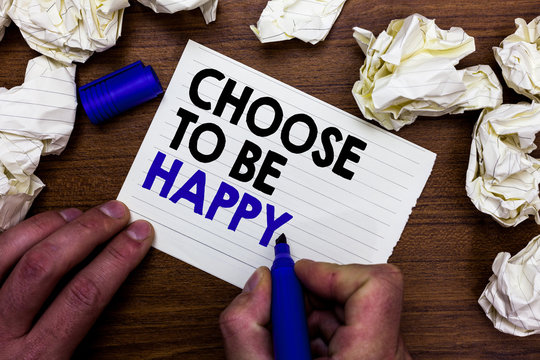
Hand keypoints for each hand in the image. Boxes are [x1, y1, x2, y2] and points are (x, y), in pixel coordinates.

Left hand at [0, 200, 153, 358]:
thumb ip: (80, 351)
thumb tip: (107, 298)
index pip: (83, 295)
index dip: (117, 258)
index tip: (137, 236)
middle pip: (45, 265)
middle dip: (88, 231)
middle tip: (115, 213)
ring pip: (7, 251)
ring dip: (49, 224)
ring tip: (79, 214)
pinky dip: (14, 234)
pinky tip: (34, 229)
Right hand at [220, 260, 410, 359]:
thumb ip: (247, 325)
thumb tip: (260, 285)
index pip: (376, 287)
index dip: (332, 272)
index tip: (299, 278)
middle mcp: (388, 359)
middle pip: (361, 292)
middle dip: (313, 297)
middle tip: (284, 315)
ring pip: (355, 309)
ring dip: (315, 316)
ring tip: (293, 345)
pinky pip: (354, 327)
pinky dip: (323, 332)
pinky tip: (304, 355)